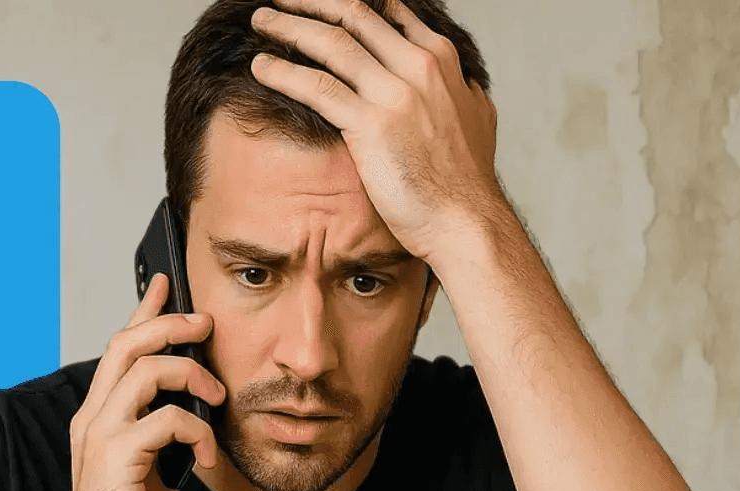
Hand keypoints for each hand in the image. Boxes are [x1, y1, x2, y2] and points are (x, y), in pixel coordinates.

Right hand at [62, 274, 226, 490]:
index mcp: (100, 418)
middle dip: (170, 323)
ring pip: (145, 369)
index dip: (143, 312)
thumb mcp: (153, 472)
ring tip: (217, 397)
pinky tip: (209, 461)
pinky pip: (167, 420)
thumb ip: (162, 439)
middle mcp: (93, 418)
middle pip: (127, 343)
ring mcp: (101, 435)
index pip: (119, 349)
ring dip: (191, 374)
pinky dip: (198, 433)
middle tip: (206, 323)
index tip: (166, 284)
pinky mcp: (118, 457)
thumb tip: (192, 420)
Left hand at [248, 0, 502, 263]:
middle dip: (311, 2)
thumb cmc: (466, 181)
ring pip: (332, 43)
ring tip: (261, 21)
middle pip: (354, 15)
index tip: (321, 3)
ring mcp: (394, 93)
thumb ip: (464, 92)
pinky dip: (284, 72)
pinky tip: (262, 67)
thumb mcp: (478, 118)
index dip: (348, 4)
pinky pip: (317, 87)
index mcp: (440, 59)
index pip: (388, 12)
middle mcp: (418, 66)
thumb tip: (466, 85)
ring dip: (289, 26)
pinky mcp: (371, 124)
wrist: (465, 220)